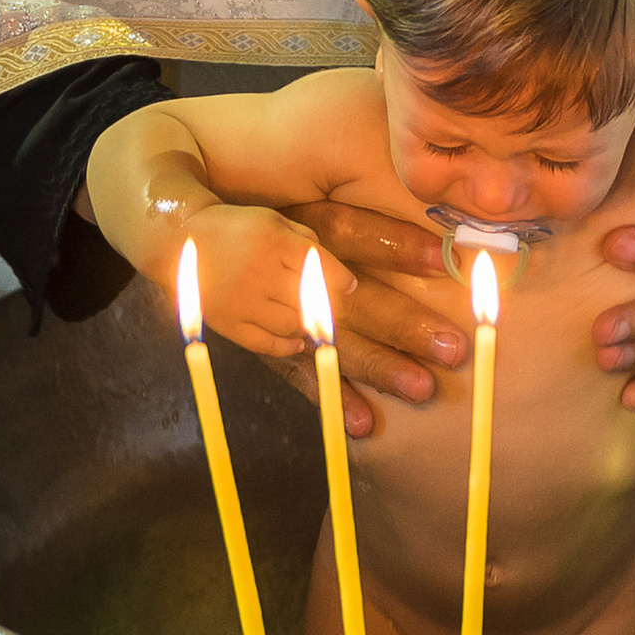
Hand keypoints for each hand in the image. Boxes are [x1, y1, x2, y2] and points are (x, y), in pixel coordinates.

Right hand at [184, 203, 343, 365]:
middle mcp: (258, 272)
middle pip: (309, 299)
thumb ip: (304, 239)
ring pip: (292, 324)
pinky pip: (265, 344)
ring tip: (308, 322)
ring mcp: (241, 301)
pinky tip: (296, 342)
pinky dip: (286, 347)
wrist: (180, 241)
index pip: (318, 266)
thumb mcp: (271, 218)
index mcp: (272, 241)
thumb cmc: (234, 228)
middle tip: (326, 307)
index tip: (348, 286)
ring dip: (305, 326)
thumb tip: (335, 275)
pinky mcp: (227, 323)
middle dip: (323, 306)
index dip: (339, 280)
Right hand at [279, 196, 462, 433]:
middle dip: (405, 325)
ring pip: (335, 344)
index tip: (445, 262)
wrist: (183, 239)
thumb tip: (421, 252)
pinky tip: (363, 422)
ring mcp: (273, 312)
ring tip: (420, 388)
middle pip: (356, 300)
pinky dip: (330, 397)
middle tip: (451, 348)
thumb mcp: (298, 212)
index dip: (399, 247)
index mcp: (304, 231)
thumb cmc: (258, 224)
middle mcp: (293, 274)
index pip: (355, 233)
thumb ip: (342, 233)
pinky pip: (299, 374)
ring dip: (378, 366)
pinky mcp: (258, 342)